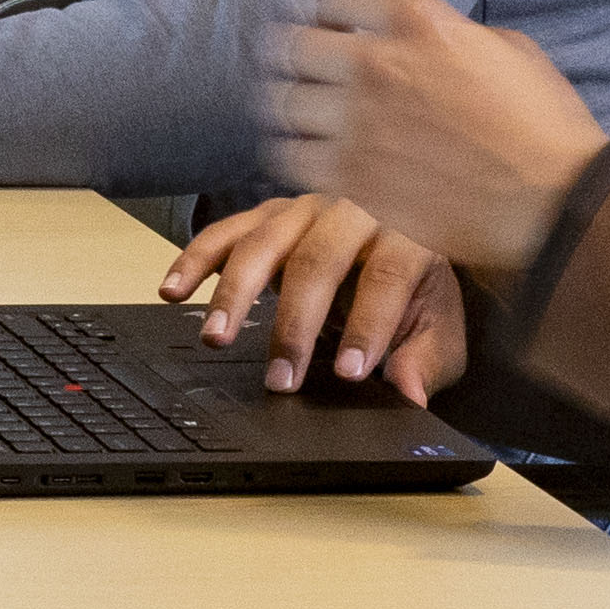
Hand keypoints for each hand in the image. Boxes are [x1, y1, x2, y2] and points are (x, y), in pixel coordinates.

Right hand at [162, 192, 466, 403]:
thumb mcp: (436, 330)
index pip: (386, 278)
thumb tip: (411, 398)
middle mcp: (352, 213)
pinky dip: (194, 260)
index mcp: (406, 237)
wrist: (397, 244)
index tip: (349, 373)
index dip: (367, 325)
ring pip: (263, 244)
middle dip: (294, 325)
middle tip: (279, 379)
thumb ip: (425, 362)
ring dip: (234, 292)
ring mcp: (304, 210)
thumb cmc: (415, 292)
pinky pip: (225, 232)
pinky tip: (172, 290)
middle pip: (317, 262)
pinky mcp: (267, 215)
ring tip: (214, 336)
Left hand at [258, 0, 609, 274]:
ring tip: (313, 117)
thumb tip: (423, 37)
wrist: (558, 204)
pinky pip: (293, 156)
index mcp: (419, 22)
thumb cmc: (547, 126)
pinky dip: (301, 154)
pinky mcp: (353, 178)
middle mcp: (378, 65)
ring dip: (299, 107)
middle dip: (303, 56)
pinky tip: (320, 157)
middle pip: (296, 45)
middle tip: (313, 70)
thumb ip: (453, 32)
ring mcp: (360, 123)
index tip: (330, 17)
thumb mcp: (510, 50)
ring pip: (287, 102)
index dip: (329, 3)